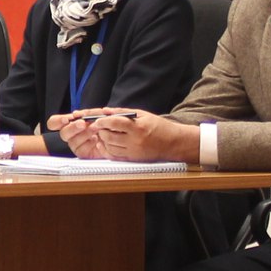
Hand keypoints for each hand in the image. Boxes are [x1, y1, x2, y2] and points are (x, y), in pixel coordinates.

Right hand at [49, 111, 103, 157]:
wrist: (116, 138)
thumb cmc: (106, 125)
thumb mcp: (100, 115)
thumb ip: (92, 112)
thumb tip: (82, 113)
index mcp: (71, 123)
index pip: (54, 123)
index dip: (57, 121)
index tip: (66, 119)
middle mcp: (71, 134)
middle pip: (63, 133)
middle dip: (73, 127)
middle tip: (82, 123)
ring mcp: (76, 145)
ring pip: (73, 141)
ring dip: (85, 133)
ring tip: (96, 128)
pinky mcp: (83, 154)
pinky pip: (81, 150)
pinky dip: (90, 143)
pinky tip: (97, 139)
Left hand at [73, 108, 199, 162]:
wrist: (174, 143)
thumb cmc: (159, 126)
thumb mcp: (143, 115)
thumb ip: (123, 112)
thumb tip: (105, 110)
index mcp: (138, 127)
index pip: (115, 123)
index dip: (103, 121)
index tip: (97, 120)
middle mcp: (135, 141)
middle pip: (109, 137)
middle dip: (101, 131)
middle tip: (98, 127)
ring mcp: (134, 152)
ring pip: (110, 147)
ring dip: (103, 141)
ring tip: (102, 134)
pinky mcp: (133, 159)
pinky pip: (114, 156)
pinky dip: (107, 150)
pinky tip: (104, 145)